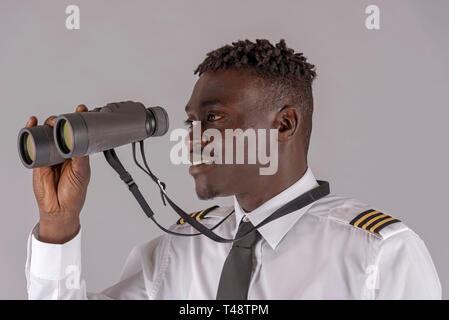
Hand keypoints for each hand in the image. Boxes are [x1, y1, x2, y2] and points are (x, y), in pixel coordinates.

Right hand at [26, 105, 90, 243]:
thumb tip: (79, 142)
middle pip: (62, 131)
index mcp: (78, 153)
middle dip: (62, 121)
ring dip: (47, 125)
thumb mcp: (82, 172)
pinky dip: (31, 131)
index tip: (82, 109)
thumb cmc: (74, 192)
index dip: (80, 120)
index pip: (79, 133)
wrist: (60, 208)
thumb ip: (81, 157)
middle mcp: (64, 152)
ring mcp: (51, 155)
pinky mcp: (38, 159)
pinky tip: (32, 123)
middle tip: (64, 118)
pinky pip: (33, 143)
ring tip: (51, 122)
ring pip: (47, 135)